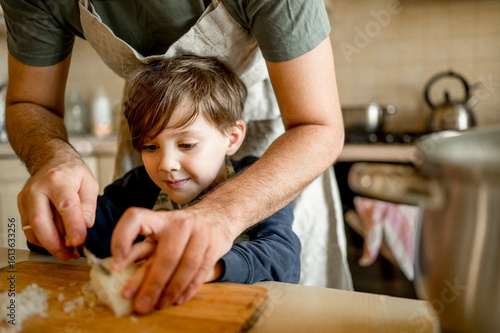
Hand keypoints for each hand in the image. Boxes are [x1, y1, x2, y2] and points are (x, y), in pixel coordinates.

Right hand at [18, 158, 98, 260]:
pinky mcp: (22, 207)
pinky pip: (30, 230)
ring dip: (50, 245)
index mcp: (58, 180)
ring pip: (32, 229)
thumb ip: (90, 204)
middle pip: (40, 221)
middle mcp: (37, 189)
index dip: (73, 227)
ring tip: (67, 252)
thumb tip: (86, 225)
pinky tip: (57, 243)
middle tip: (70, 255)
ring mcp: (26, 199)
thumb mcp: (90, 183)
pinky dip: (43, 240)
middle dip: (55, 244)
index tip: (80, 241)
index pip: (65, 206)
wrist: (52, 161)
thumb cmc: (72, 173)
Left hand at [110, 206, 232, 313]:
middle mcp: (181, 223)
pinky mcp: (216, 244)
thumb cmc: (180, 230)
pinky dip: (189, 288)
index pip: (137, 219)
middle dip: (152, 284)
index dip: (122, 238)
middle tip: (141, 305)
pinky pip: (202, 270)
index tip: (115, 264)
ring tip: (161, 304)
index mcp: (161, 219)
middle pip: (166, 256)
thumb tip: (117, 268)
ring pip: (187, 266)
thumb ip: (142, 248)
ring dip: (172, 290)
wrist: (217, 216)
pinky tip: (179, 299)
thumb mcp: (160, 232)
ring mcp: (201, 233)